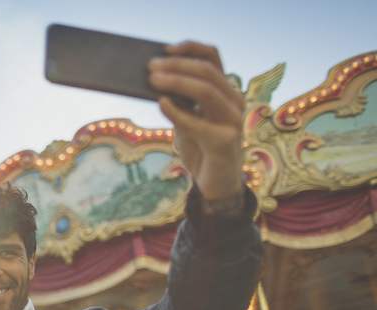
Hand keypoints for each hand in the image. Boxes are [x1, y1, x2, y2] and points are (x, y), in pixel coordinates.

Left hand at [148, 41, 244, 201]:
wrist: (214, 185)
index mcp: (225, 92)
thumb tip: (155, 82)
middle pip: (207, 71)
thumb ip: (178, 103)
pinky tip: (162, 104)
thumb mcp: (186, 122)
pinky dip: (178, 111)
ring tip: (153, 81)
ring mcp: (233, 120)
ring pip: (206, 90)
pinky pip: (199, 122)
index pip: (213, 59)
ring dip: (176, 82)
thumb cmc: (200, 150)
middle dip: (176, 67)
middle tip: (150, 68)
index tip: (166, 49)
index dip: (191, 49)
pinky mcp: (226, 141)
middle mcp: (234, 101)